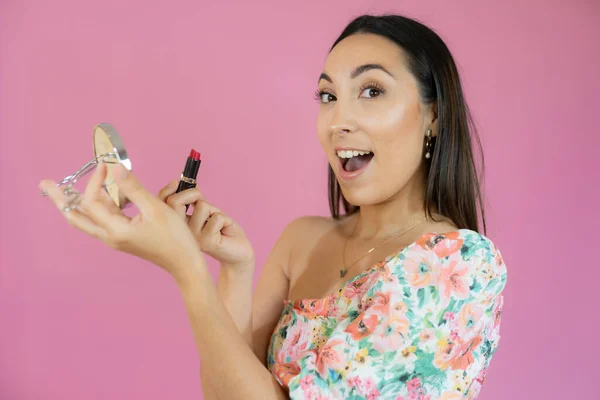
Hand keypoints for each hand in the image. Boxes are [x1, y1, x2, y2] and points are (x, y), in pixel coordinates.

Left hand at [39, 162, 204, 280]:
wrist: (184, 262)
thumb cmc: (174, 238)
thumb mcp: (156, 209)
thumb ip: (133, 188)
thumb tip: (114, 168)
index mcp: (115, 230)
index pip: (93, 200)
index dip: (96, 179)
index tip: (106, 164)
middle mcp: (109, 236)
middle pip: (76, 216)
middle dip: (61, 199)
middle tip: (45, 184)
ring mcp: (114, 238)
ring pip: (87, 218)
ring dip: (76, 202)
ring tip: (61, 189)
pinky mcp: (121, 237)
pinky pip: (101, 219)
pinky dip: (96, 205)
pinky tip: (103, 194)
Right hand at [158, 181, 253, 270]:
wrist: (238, 253)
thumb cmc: (222, 231)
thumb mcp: (206, 213)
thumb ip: (194, 202)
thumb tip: (188, 183)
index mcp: (178, 226)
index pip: (163, 205)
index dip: (167, 190)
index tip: (177, 183)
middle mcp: (182, 233)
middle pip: (175, 202)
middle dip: (192, 193)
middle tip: (202, 198)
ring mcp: (193, 238)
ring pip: (202, 206)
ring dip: (215, 210)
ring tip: (218, 224)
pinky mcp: (207, 241)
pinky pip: (217, 217)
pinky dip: (225, 219)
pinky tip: (224, 232)